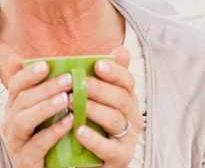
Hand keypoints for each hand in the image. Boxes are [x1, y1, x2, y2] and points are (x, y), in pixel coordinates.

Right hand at [1, 54, 73, 167]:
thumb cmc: (47, 134)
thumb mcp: (44, 108)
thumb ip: (39, 85)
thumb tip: (19, 57)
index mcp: (14, 107)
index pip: (15, 85)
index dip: (29, 74)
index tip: (46, 64)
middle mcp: (10, 123)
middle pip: (22, 100)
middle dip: (45, 88)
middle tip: (68, 79)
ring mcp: (16, 142)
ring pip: (23, 121)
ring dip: (45, 107)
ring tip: (65, 99)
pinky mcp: (26, 160)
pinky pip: (37, 145)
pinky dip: (52, 132)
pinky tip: (68, 122)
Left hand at [74, 46, 144, 167]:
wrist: (90, 160)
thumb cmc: (93, 124)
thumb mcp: (97, 99)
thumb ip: (104, 77)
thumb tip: (121, 48)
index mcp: (127, 99)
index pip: (127, 81)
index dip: (114, 72)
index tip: (97, 64)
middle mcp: (132, 117)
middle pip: (120, 98)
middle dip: (98, 88)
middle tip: (77, 82)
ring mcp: (127, 138)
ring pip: (115, 120)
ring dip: (93, 109)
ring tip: (72, 103)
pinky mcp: (119, 159)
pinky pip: (109, 149)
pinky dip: (94, 140)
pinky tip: (79, 130)